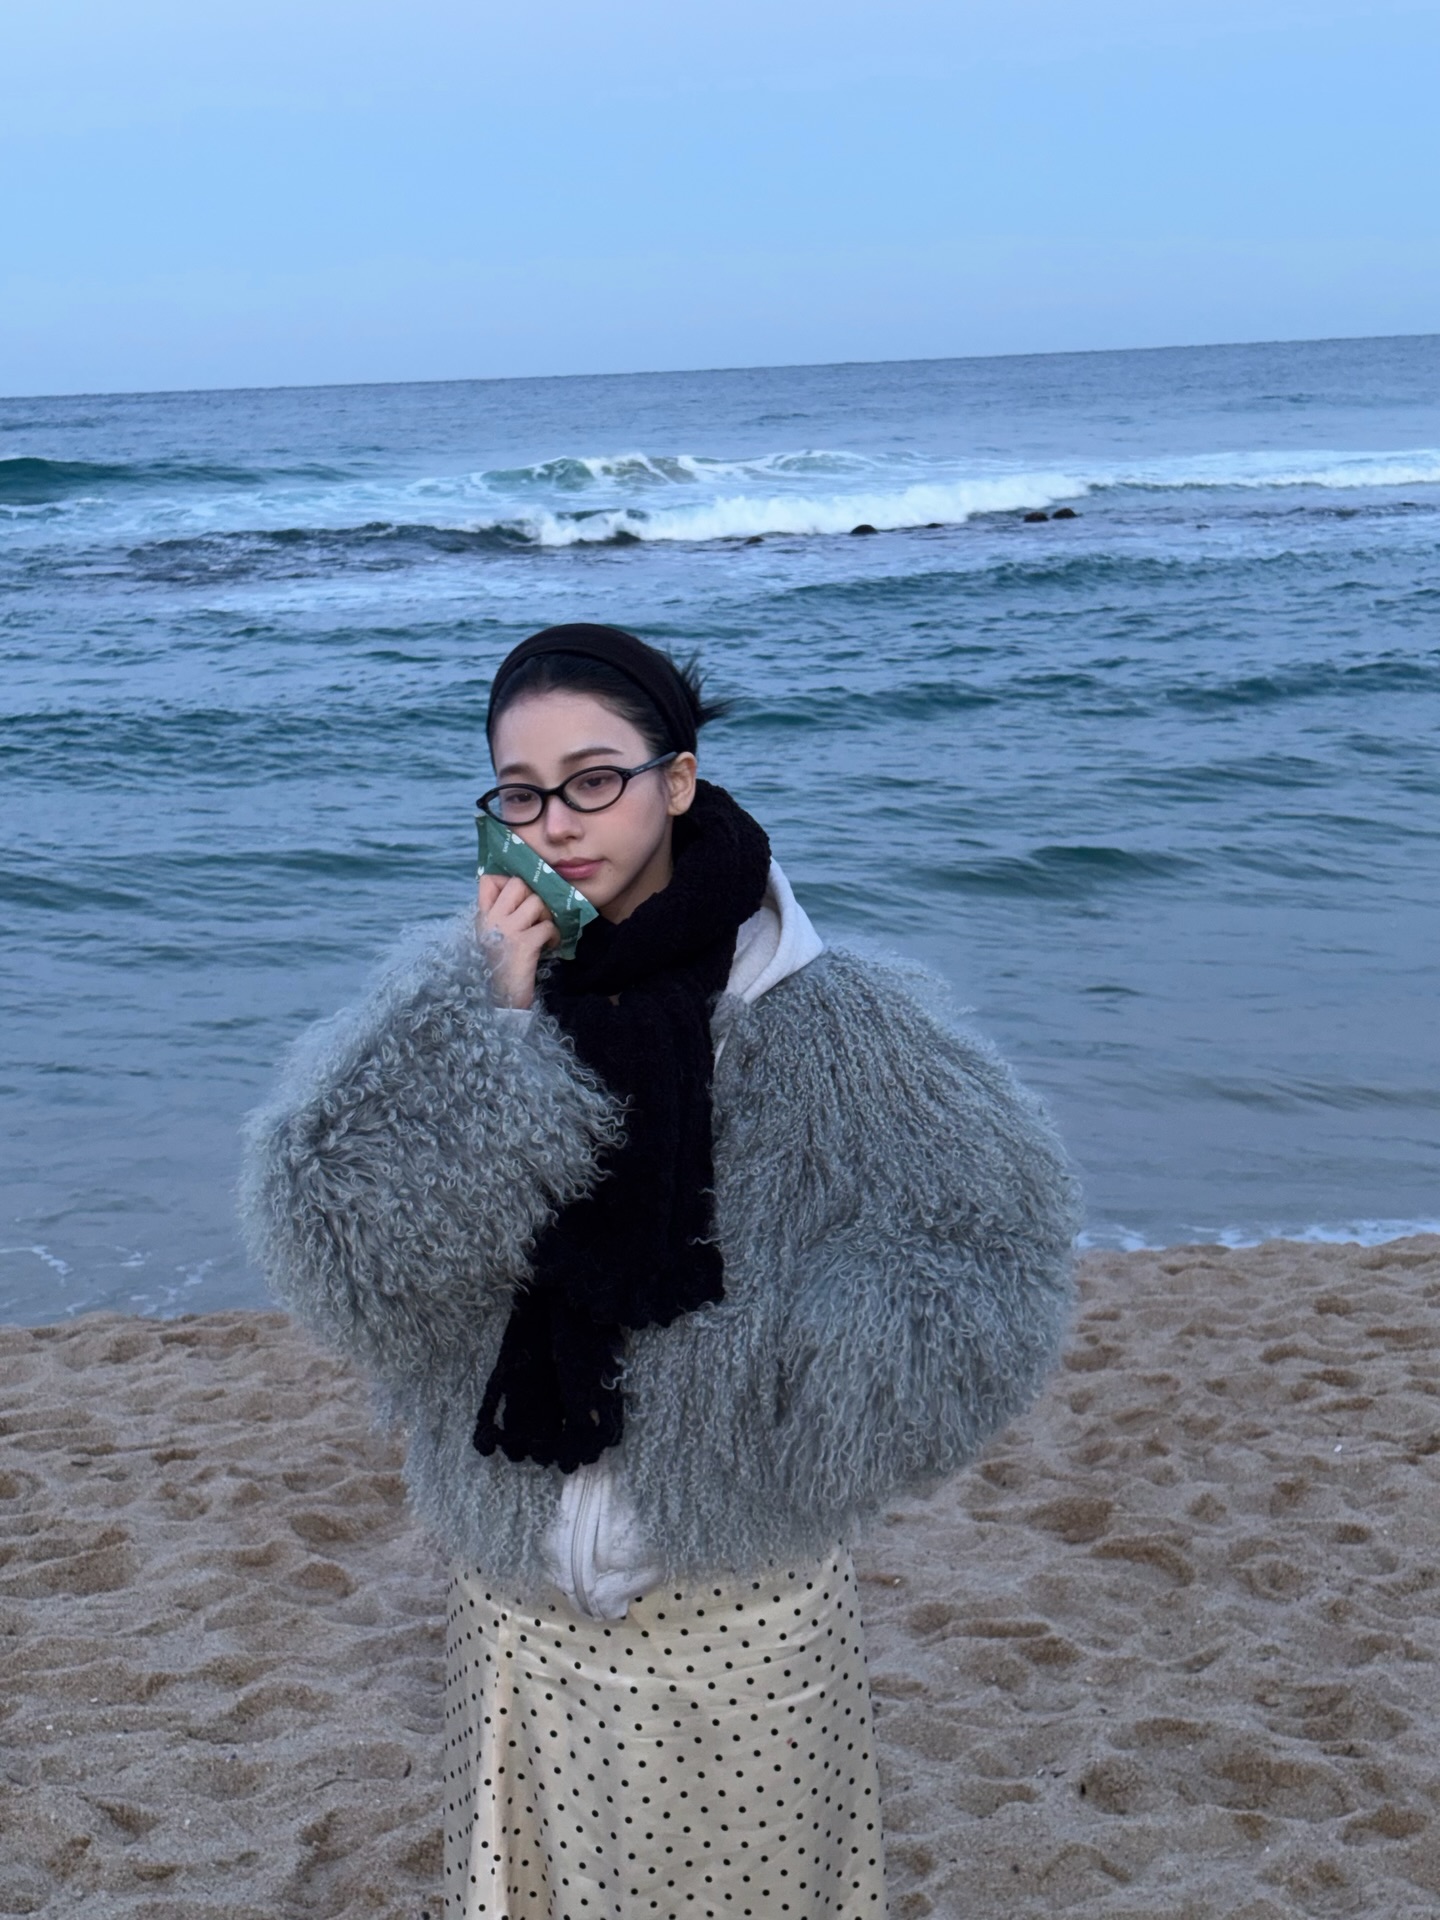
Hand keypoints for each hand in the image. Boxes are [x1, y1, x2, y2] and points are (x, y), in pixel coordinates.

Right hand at [475, 872, 559, 1008]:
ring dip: (546, 916)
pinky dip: (554, 935)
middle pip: (518, 883)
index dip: (507, 882)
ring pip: (536, 902)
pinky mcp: (524, 944)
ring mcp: (507, 930)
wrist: (500, 1001)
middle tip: (536, 915)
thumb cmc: (498, 969)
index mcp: (481, 917)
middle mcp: (491, 920)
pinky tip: (550, 946)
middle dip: (533, 895)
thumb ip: (499, 917)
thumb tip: (522, 895)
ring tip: (544, 931)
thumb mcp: (490, 938)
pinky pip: (548, 926)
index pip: (488, 880)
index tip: (519, 900)